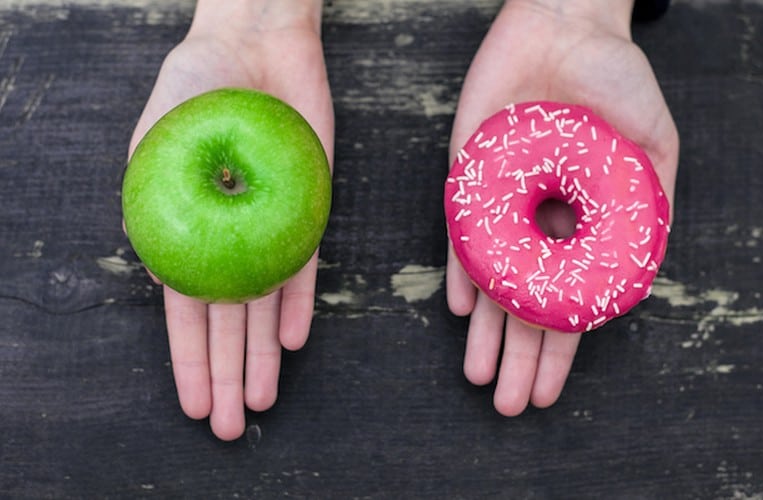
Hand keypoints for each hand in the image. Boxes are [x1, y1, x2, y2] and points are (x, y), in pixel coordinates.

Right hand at [127, 0, 333, 439]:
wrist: (256, 44)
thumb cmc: (195, 85)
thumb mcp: (157, 142)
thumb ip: (158, 205)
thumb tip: (160, 274)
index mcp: (184, 231)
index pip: (185, 311)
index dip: (189, 360)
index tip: (195, 404)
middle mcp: (228, 238)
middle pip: (227, 321)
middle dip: (227, 374)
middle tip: (231, 427)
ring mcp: (269, 227)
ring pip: (266, 305)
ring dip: (262, 355)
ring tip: (262, 400)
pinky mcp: (308, 210)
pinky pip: (304, 265)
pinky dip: (299, 303)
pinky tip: (292, 340)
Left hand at [447, 0, 678, 414]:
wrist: (564, 26)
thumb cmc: (617, 79)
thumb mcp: (654, 144)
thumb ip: (650, 204)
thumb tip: (641, 266)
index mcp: (581, 225)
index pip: (568, 300)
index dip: (560, 349)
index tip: (550, 390)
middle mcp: (539, 224)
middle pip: (525, 303)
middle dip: (518, 356)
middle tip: (508, 404)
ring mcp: (502, 204)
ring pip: (491, 280)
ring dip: (486, 331)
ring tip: (480, 376)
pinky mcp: (468, 177)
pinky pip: (461, 233)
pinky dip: (462, 271)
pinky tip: (463, 310)